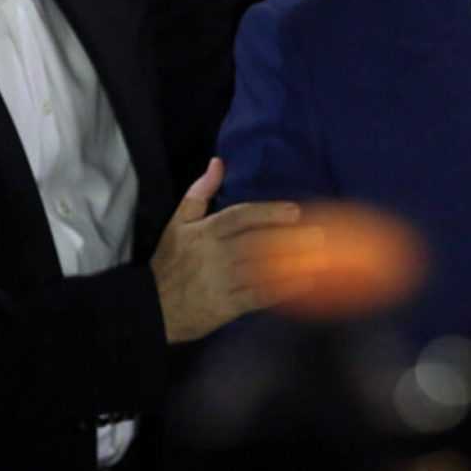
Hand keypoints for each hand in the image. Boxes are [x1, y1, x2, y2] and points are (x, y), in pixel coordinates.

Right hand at [150, 157, 312, 343]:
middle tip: (318, 236)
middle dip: (290, 239)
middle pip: (258, 243)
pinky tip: (301, 285)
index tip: (295, 211)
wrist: (151, 308)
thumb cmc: (170, 262)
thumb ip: (200, 192)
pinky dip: (280, 291)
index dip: (269, 212)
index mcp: (205, 232)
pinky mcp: (225, 307)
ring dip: (291, 265)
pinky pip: (257, 297)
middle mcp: (214, 255)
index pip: (241, 217)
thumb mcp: (178, 223)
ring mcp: (220, 282)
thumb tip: (218, 162)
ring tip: (318, 259)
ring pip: (261, 270)